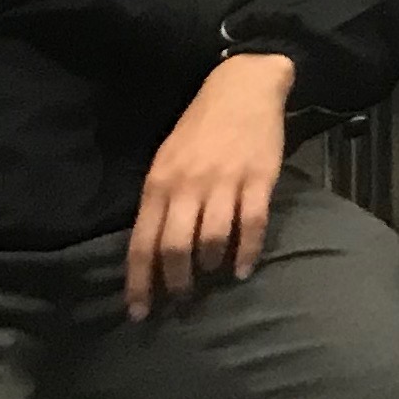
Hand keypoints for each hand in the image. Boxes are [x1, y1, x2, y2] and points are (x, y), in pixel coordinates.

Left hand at [128, 51, 293, 319]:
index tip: (140, 312)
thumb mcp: (168, 159)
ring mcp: (224, 181)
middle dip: (177, 281)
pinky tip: (244, 268)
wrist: (243, 87)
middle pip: (174, 247)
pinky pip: (252, 224)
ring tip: (213, 275)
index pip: (142, 244)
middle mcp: (187, 185)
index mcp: (159, 183)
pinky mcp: (259, 178)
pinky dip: (248, 252)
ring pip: (212, 239)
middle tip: (182, 298)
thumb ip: (161, 201)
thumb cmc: (200, 127)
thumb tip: (155, 250)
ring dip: (211, 266)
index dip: (140, 283)